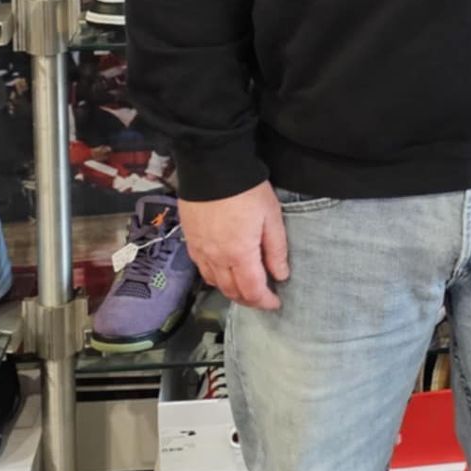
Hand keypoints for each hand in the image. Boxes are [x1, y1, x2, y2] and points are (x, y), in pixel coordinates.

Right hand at [179, 182, 289, 310]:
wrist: (212, 167)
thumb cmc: (247, 190)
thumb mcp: (271, 216)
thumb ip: (276, 249)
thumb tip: (281, 275)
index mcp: (239, 254)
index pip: (252, 290)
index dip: (265, 301)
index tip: (276, 303)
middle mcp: (216, 258)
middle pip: (231, 291)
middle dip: (249, 300)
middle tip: (263, 297)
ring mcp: (200, 250)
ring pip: (215, 283)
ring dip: (231, 291)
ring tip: (245, 287)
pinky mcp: (190, 240)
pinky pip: (202, 268)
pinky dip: (215, 277)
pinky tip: (224, 271)